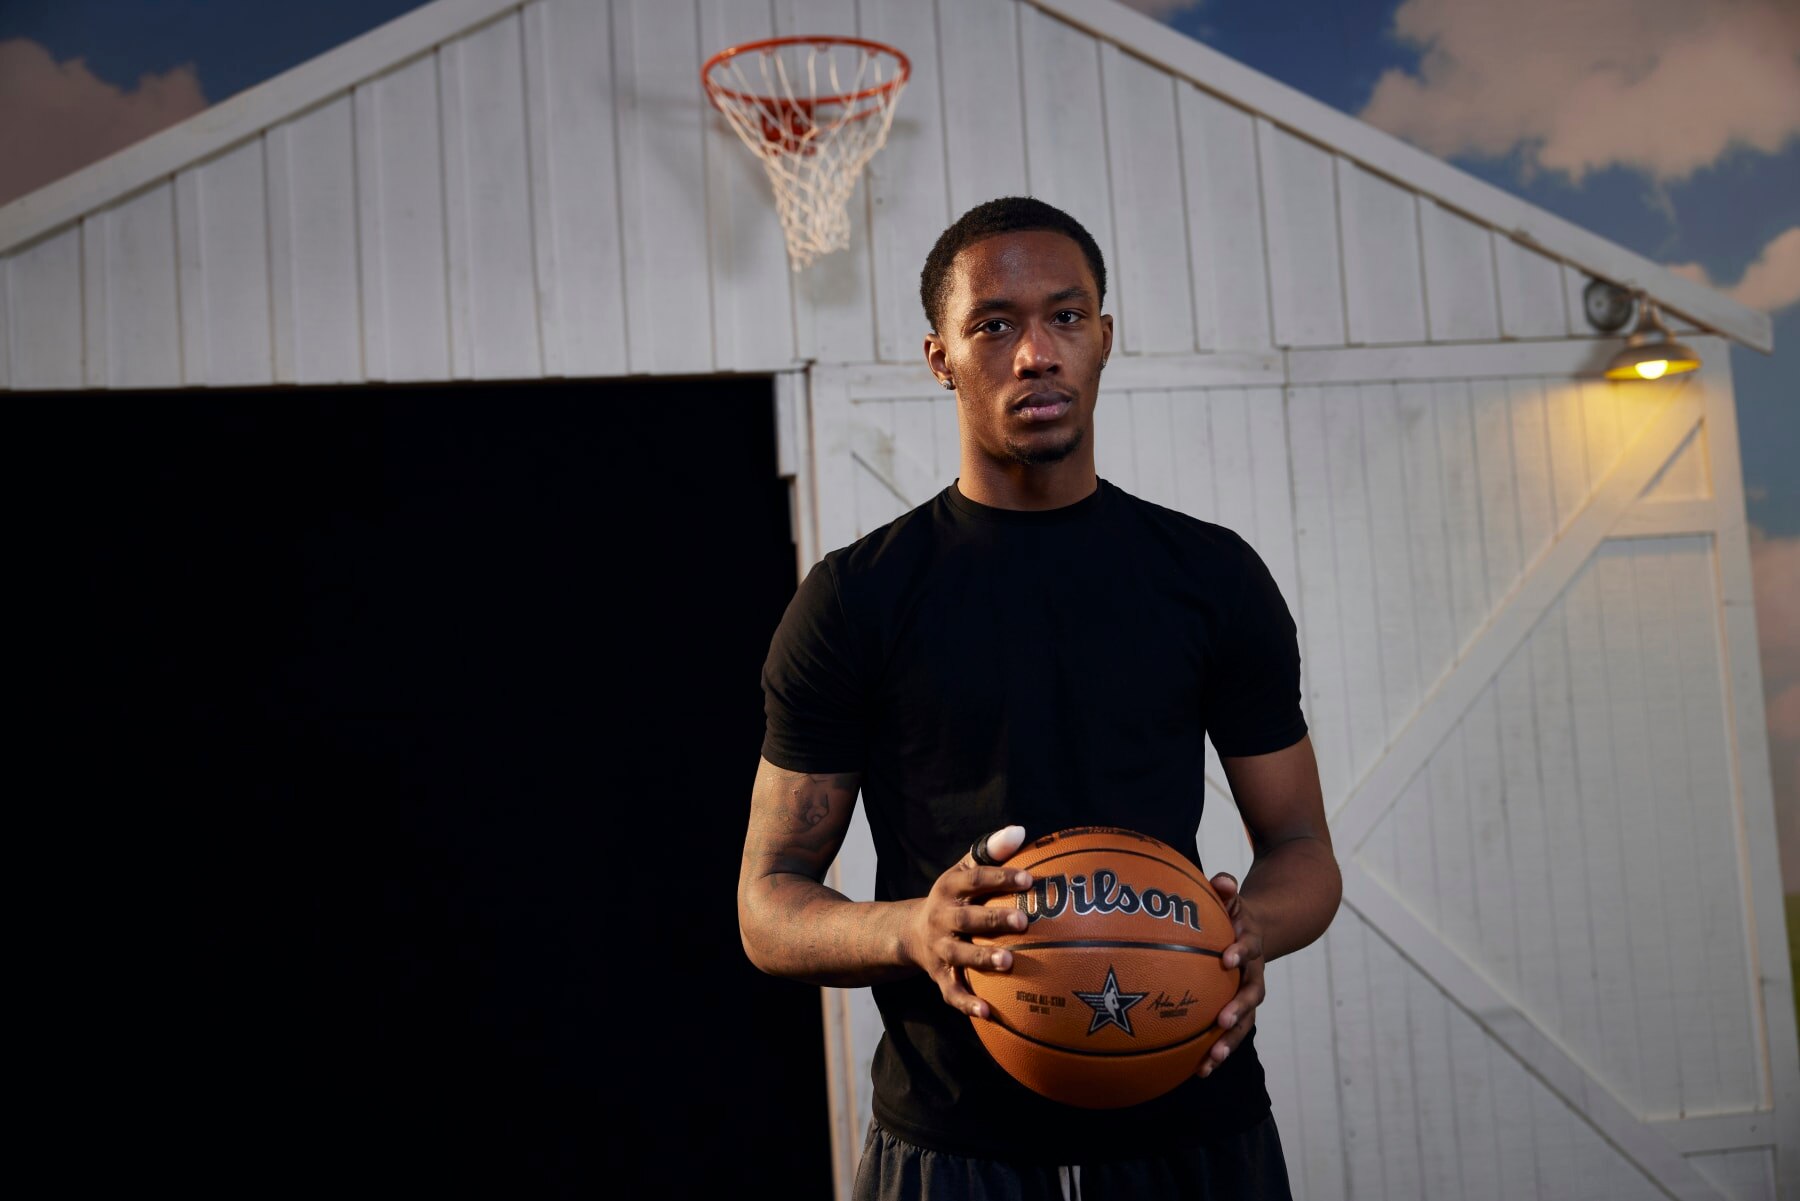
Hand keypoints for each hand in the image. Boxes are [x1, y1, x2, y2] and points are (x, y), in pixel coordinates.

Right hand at [901, 825, 1032, 1019]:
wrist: (910, 933)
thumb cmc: (954, 897)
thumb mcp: (964, 870)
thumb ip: (991, 852)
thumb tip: (1021, 831)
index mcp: (948, 888)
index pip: (974, 879)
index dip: (1000, 877)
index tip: (1030, 878)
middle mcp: (941, 918)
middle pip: (966, 919)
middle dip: (993, 920)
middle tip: (1024, 920)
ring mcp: (939, 949)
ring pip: (959, 956)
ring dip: (982, 960)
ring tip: (1009, 963)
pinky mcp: (940, 976)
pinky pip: (953, 992)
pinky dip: (968, 1003)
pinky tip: (988, 1013)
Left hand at [1198, 871, 1263, 1078]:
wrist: (1258, 933)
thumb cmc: (1233, 915)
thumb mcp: (1231, 899)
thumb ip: (1226, 889)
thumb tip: (1221, 880)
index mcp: (1250, 945)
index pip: (1249, 947)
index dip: (1240, 951)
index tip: (1226, 959)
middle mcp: (1253, 974)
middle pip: (1251, 995)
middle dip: (1238, 1009)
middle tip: (1222, 1021)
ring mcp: (1247, 997)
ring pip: (1243, 1024)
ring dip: (1228, 1043)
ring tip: (1209, 1062)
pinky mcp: (1236, 1014)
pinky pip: (1228, 1036)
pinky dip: (1215, 1053)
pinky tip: (1195, 1073)